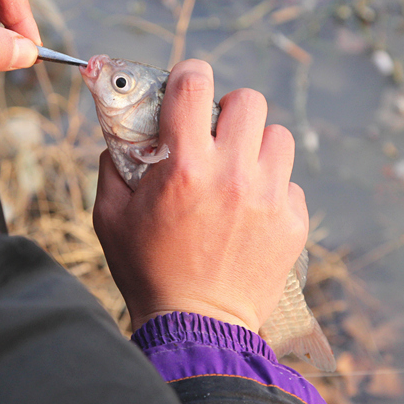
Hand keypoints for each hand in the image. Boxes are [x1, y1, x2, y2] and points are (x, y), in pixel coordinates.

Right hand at [93, 60, 308, 332]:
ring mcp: (269, 198)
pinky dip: (272, 188)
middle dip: (230, 111)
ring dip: (257, 147)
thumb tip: (123, 133)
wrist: (196, 327)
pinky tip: (252, 212)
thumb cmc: (148, 271)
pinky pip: (290, 182)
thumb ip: (114, 165)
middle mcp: (233, 174)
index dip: (190, 75)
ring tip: (239, 173)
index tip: (187, 86)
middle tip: (217, 136)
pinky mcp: (293, 222)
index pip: (195, 83)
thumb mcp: (111, 216)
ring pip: (278, 137)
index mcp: (184, 166)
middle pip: (249, 100)